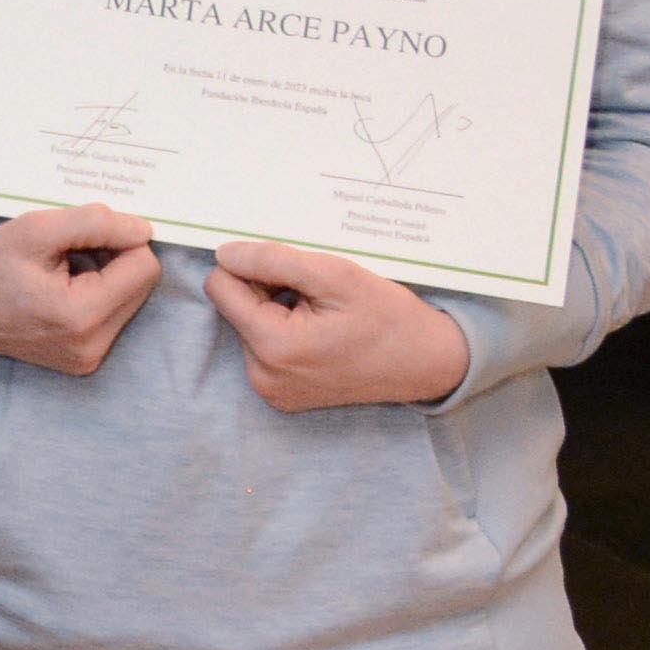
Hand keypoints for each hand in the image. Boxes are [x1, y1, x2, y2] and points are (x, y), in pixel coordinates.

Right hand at [0, 207, 163, 374]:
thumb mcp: (35, 229)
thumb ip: (94, 223)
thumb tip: (143, 229)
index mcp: (81, 316)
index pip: (144, 266)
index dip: (121, 238)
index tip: (84, 231)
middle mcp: (91, 346)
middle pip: (140, 285)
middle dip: (113, 258)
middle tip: (68, 249)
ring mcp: (87, 358)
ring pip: (129, 299)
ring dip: (105, 275)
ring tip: (61, 269)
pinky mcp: (82, 361)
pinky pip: (111, 316)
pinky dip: (94, 293)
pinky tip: (60, 286)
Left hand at [207, 239, 475, 410]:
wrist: (429, 362)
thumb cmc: (388, 316)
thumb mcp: (335, 275)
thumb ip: (273, 261)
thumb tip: (224, 254)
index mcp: (274, 348)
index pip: (220, 287)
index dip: (251, 269)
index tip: (291, 272)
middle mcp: (264, 377)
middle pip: (234, 307)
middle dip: (268, 291)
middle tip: (317, 296)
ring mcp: (273, 390)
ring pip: (248, 325)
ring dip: (278, 310)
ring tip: (324, 316)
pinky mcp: (282, 395)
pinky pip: (264, 348)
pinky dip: (286, 331)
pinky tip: (322, 332)